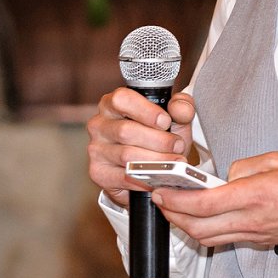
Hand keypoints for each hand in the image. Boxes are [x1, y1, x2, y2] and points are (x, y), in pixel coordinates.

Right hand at [86, 88, 194, 206]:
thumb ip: (181, 108)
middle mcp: (99, 124)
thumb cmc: (157, 139)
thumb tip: (179, 107)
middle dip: (158, 140)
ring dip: (155, 160)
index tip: (165, 121)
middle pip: (125, 131)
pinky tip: (158, 177)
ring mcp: (95, 149)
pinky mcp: (98, 172)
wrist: (148, 168)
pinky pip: (124, 177)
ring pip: (126, 155)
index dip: (145, 110)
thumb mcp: (173, 120)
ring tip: (174, 162)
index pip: (120, 99)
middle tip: (177, 146)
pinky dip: (145, 178)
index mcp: (112, 104)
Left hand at [152, 152, 277, 247]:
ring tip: (174, 209)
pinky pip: (224, 240)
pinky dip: (205, 231)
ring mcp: (254, 234)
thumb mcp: (277, 160)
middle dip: (171, 216)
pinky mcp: (260, 241)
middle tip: (159, 201)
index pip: (202, 204)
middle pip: (197, 228)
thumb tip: (224, 176)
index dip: (174, 201)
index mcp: (252, 197)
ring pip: (208, 238)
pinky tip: (200, 217)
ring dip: (186, 226)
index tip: (159, 191)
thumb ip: (244, 166)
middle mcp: (250, 220)